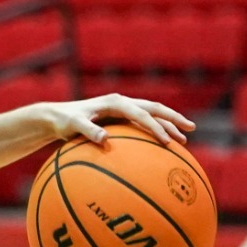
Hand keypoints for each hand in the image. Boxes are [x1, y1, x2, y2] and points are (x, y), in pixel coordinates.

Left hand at [38, 95, 193, 145]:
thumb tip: (104, 138)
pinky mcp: (120, 117)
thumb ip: (88, 130)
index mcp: (115, 102)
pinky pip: (142, 123)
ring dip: (168, 124)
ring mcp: (122, 109)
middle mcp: (122, 102)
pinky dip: (155, 131)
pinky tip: (163, 145)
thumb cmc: (64, 121)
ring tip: (184, 139)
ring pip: (152, 114)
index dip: (155, 127)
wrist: (56, 116)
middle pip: (154, 108)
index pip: (141, 114)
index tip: (167, 142)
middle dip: (173, 118)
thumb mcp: (73, 125)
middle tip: (190, 129)